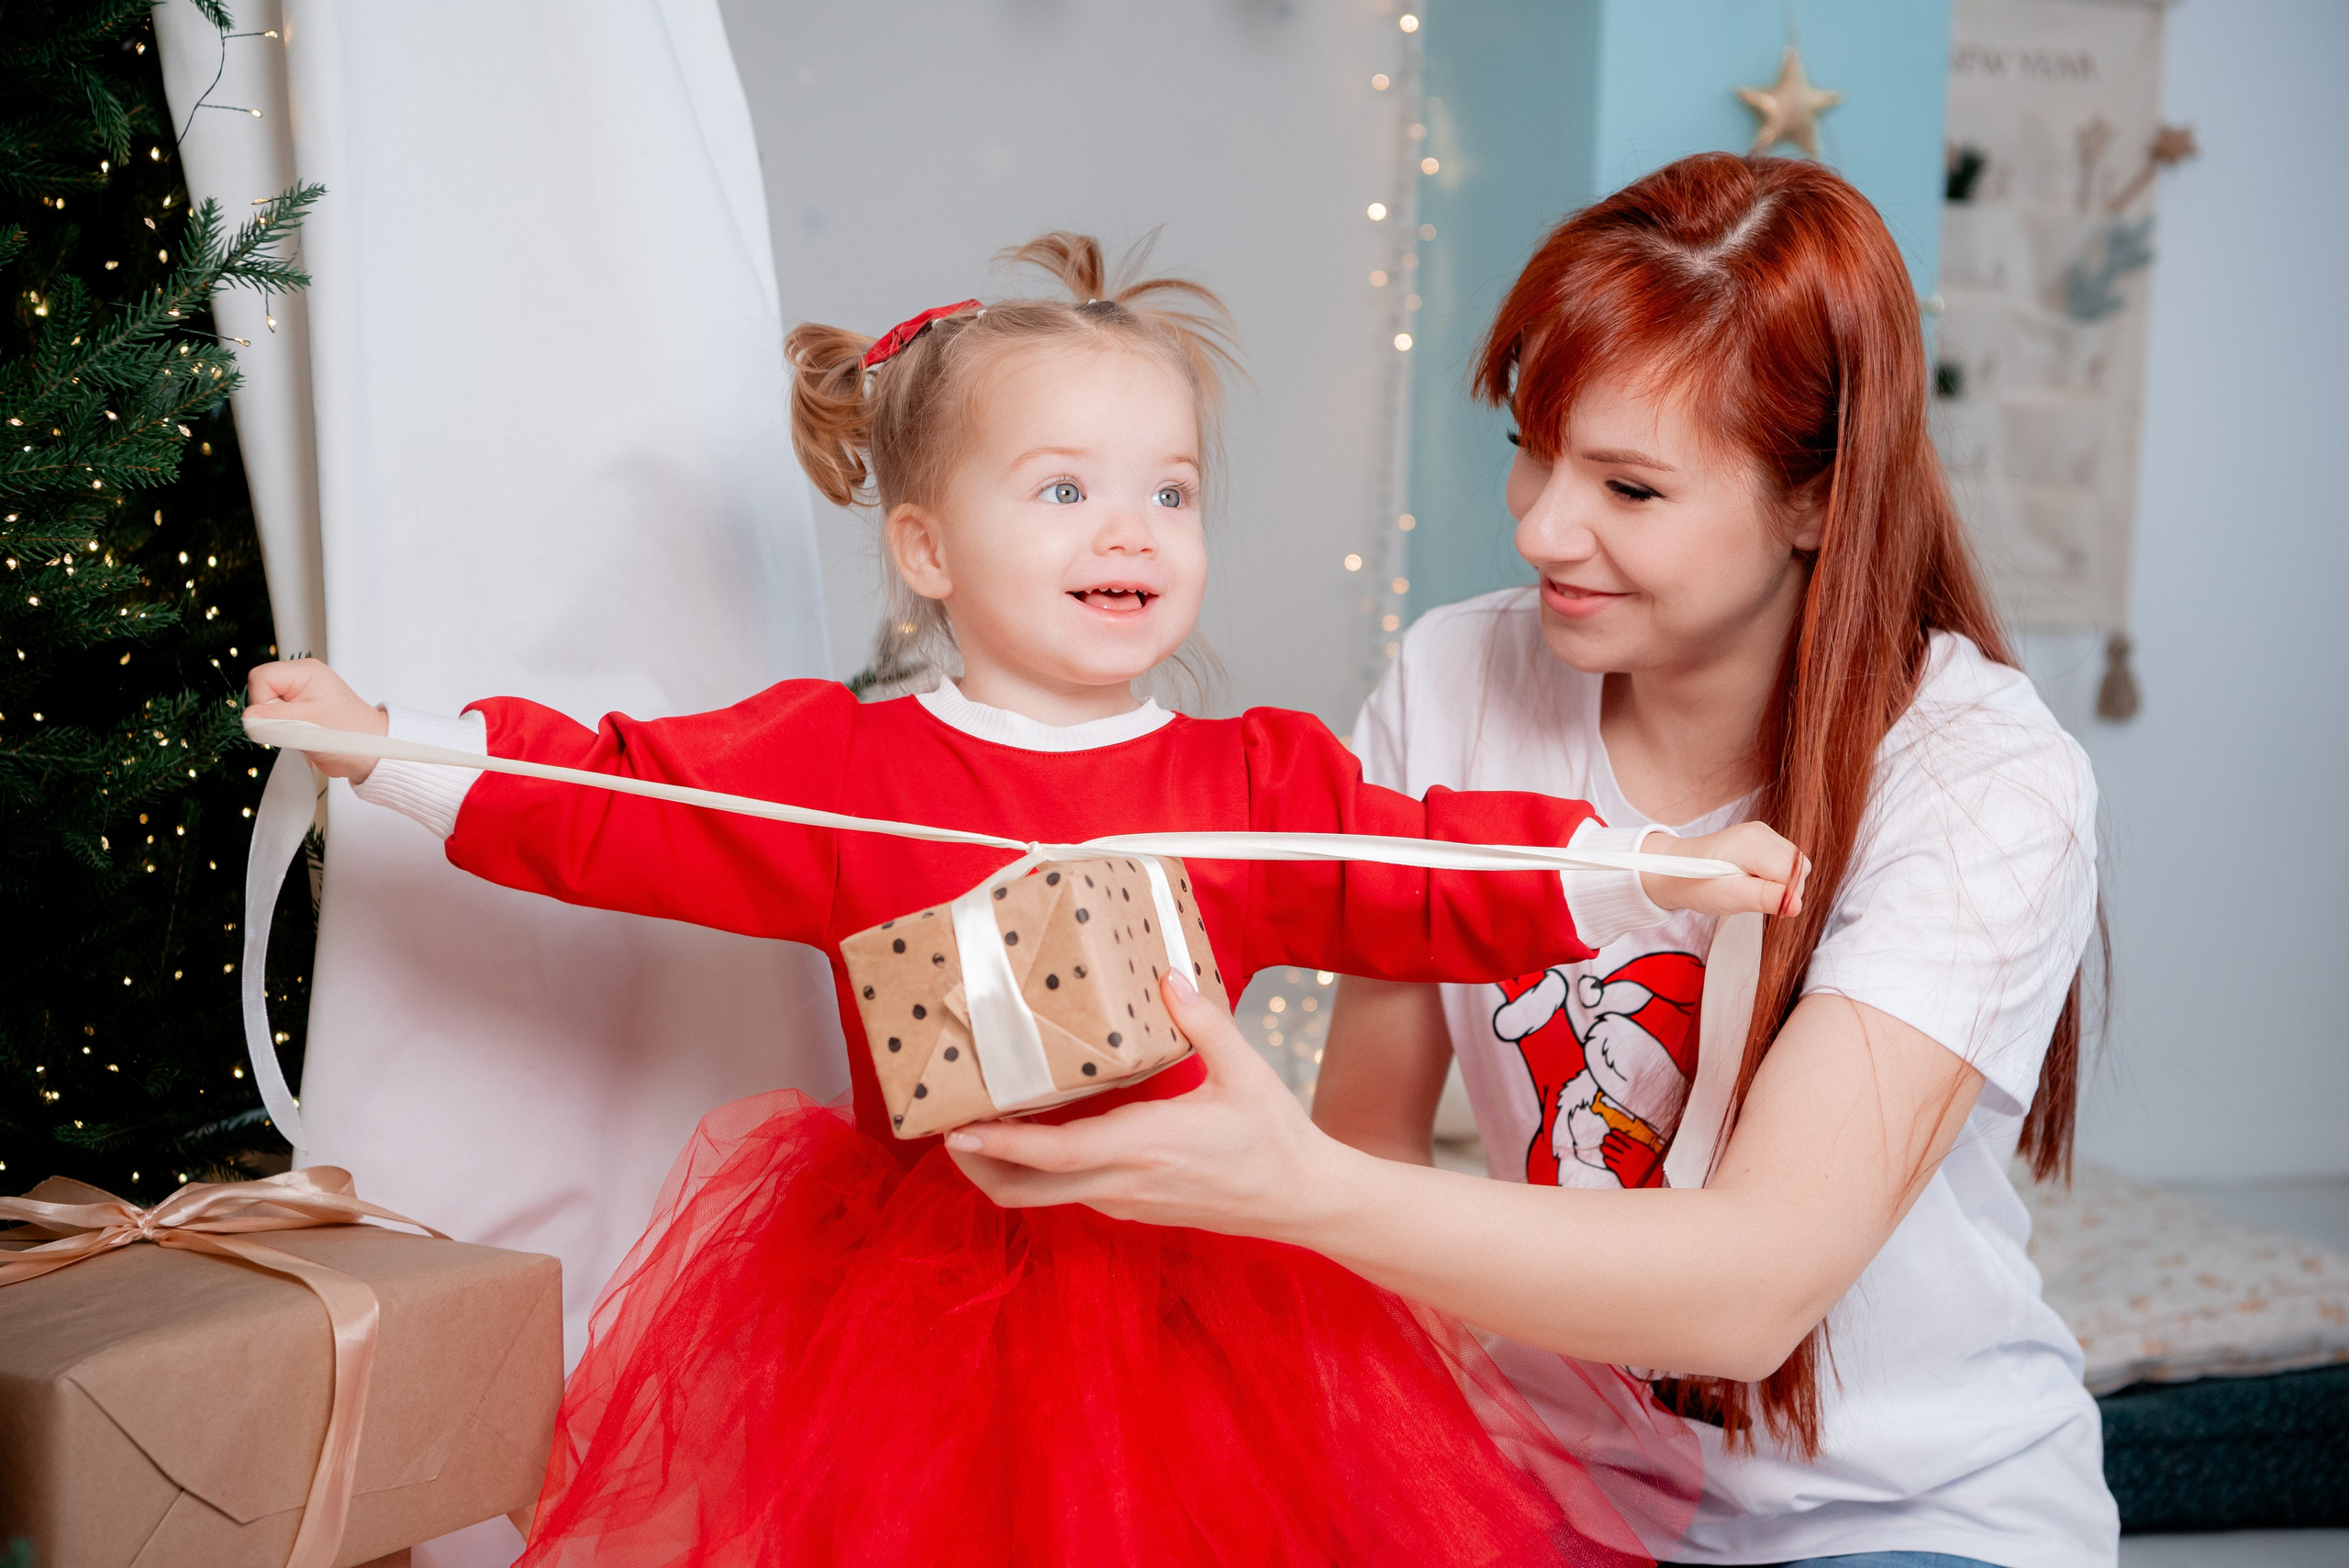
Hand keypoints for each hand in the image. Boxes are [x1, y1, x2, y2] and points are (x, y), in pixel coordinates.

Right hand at [243, 658, 386, 780]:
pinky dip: (281, 731)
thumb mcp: (308, 726)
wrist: (369, 752)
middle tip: (296, 727)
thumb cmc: (352, 734)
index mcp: (304, 672)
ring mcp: (298, 696)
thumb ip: (273, 720)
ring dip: (276, 725)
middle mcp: (300, 679)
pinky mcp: (297, 712)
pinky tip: (300, 736)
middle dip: (270, 715)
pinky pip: (273, 719)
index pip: (260, 678)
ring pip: (264, 708)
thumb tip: (247, 716)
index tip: (281, 719)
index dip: (263, 702)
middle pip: (260, 692)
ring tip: (303, 732)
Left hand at [945, 971, 1351, 1238]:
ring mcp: (1127, 1201)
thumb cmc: (1275, 1137)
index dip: (1001, 1145)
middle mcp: (1126, 1182)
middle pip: (1027, 1190)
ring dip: (1008, 1168)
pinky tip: (1044, 1134)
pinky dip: (1043, 1171)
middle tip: (949, 1128)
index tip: (956, 1131)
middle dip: (979, 1166)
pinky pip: (1072, 1192)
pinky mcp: (1134, 1207)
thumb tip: (1169, 977)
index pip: (1057, 1154)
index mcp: (1147, 1146)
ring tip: (986, 1123)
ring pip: (1045, 1196)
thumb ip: (1203, 1022)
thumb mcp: (1245, 1072)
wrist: (1304, 1199)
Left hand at [1601, 1129, 1664, 1188]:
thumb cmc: (1653, 1170)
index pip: (1625, 1139)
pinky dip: (1608, 1161)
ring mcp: (1625, 1162)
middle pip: (1617, 1144)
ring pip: (1612, 1153)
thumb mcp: (1650, 1156)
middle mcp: (1630, 1153)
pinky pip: (1612, 1164)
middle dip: (1610, 1140)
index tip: (1613, 1132)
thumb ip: (1641, 1150)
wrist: (1651, 1183)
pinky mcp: (1621, 1170)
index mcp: (1638, 1148)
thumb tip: (1636, 1145)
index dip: (1618, 1135)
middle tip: (1606, 1137)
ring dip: (1607, 1149)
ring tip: (1603, 1147)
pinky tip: (1606, 1159)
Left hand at [1640, 821, 1809, 918]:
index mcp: (1752, 843)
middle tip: (1751, 896)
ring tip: (1747, 888)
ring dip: (1780, 884)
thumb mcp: (1728, 897)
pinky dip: (1774, 877)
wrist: (1673, 870)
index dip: (1785, 894)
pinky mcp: (1762, 840)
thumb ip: (1765, 898)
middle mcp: (1761, 832)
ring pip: (1796, 865)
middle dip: (1785, 889)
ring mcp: (1763, 833)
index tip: (1761, 903)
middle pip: (1800, 867)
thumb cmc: (1696, 883)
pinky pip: (1785, 862)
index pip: (1795, 872)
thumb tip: (1797, 905)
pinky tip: (1751, 880)